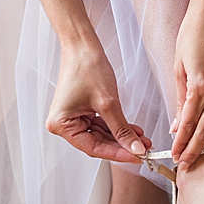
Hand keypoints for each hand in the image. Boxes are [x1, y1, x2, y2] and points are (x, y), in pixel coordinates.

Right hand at [47, 41, 150, 162]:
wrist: (83, 47)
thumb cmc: (87, 68)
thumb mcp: (108, 103)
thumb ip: (122, 129)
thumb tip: (135, 148)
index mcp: (60, 124)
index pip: (92, 148)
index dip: (117, 153)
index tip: (137, 157)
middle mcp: (62, 124)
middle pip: (96, 143)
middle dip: (121, 145)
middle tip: (143, 149)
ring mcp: (71, 118)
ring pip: (101, 136)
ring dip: (121, 137)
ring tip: (142, 140)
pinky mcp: (80, 113)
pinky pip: (100, 126)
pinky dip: (116, 128)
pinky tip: (133, 131)